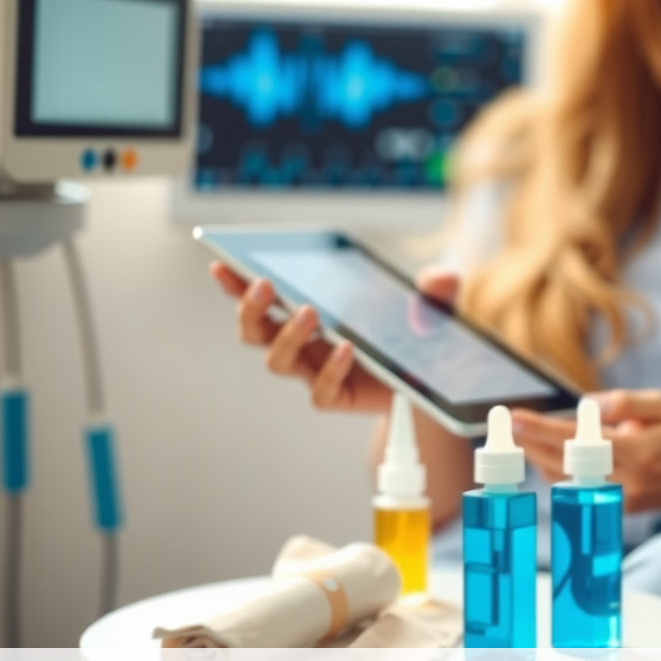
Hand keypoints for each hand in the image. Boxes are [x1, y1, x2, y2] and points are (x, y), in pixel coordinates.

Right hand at [210, 261, 459, 412]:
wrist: (436, 386)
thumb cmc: (420, 339)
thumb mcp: (434, 307)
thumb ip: (437, 290)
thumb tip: (437, 278)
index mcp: (310, 311)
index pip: (263, 296)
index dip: (237, 282)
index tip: (223, 263)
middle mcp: (305, 342)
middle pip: (256, 330)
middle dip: (251, 308)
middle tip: (264, 286)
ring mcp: (317, 370)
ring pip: (278, 361)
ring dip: (286, 336)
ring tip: (309, 314)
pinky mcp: (337, 396)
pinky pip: (320, 391)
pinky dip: (329, 370)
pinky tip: (346, 350)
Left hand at [511, 389, 660, 514]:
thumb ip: (624, 402)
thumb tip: (585, 406)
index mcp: (638, 452)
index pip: (579, 441)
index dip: (542, 430)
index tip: (515, 418)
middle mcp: (627, 481)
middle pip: (563, 465)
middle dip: (530, 445)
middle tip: (507, 425)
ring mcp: (621, 500)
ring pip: (566, 481)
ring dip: (540, 458)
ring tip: (524, 436)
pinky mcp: (618, 511)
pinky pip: (579, 489)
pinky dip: (560, 471)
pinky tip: (550, 453)